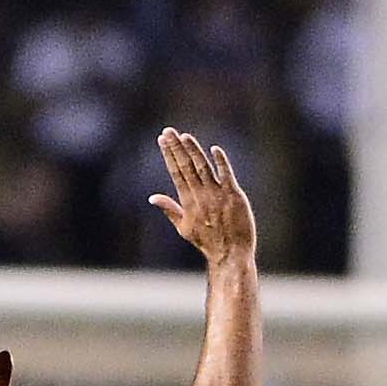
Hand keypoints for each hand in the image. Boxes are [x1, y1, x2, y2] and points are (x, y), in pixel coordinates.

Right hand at [147, 127, 256, 264]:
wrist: (230, 254)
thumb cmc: (208, 242)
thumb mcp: (184, 228)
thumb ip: (170, 209)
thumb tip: (152, 198)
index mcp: (188, 202)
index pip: (176, 172)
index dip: (169, 155)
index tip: (162, 139)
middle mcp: (200, 196)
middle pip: (186, 167)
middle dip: (176, 148)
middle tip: (168, 131)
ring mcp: (217, 196)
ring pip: (203, 168)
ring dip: (193, 151)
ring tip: (184, 136)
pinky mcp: (234, 196)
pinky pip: (226, 176)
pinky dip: (220, 163)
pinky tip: (214, 149)